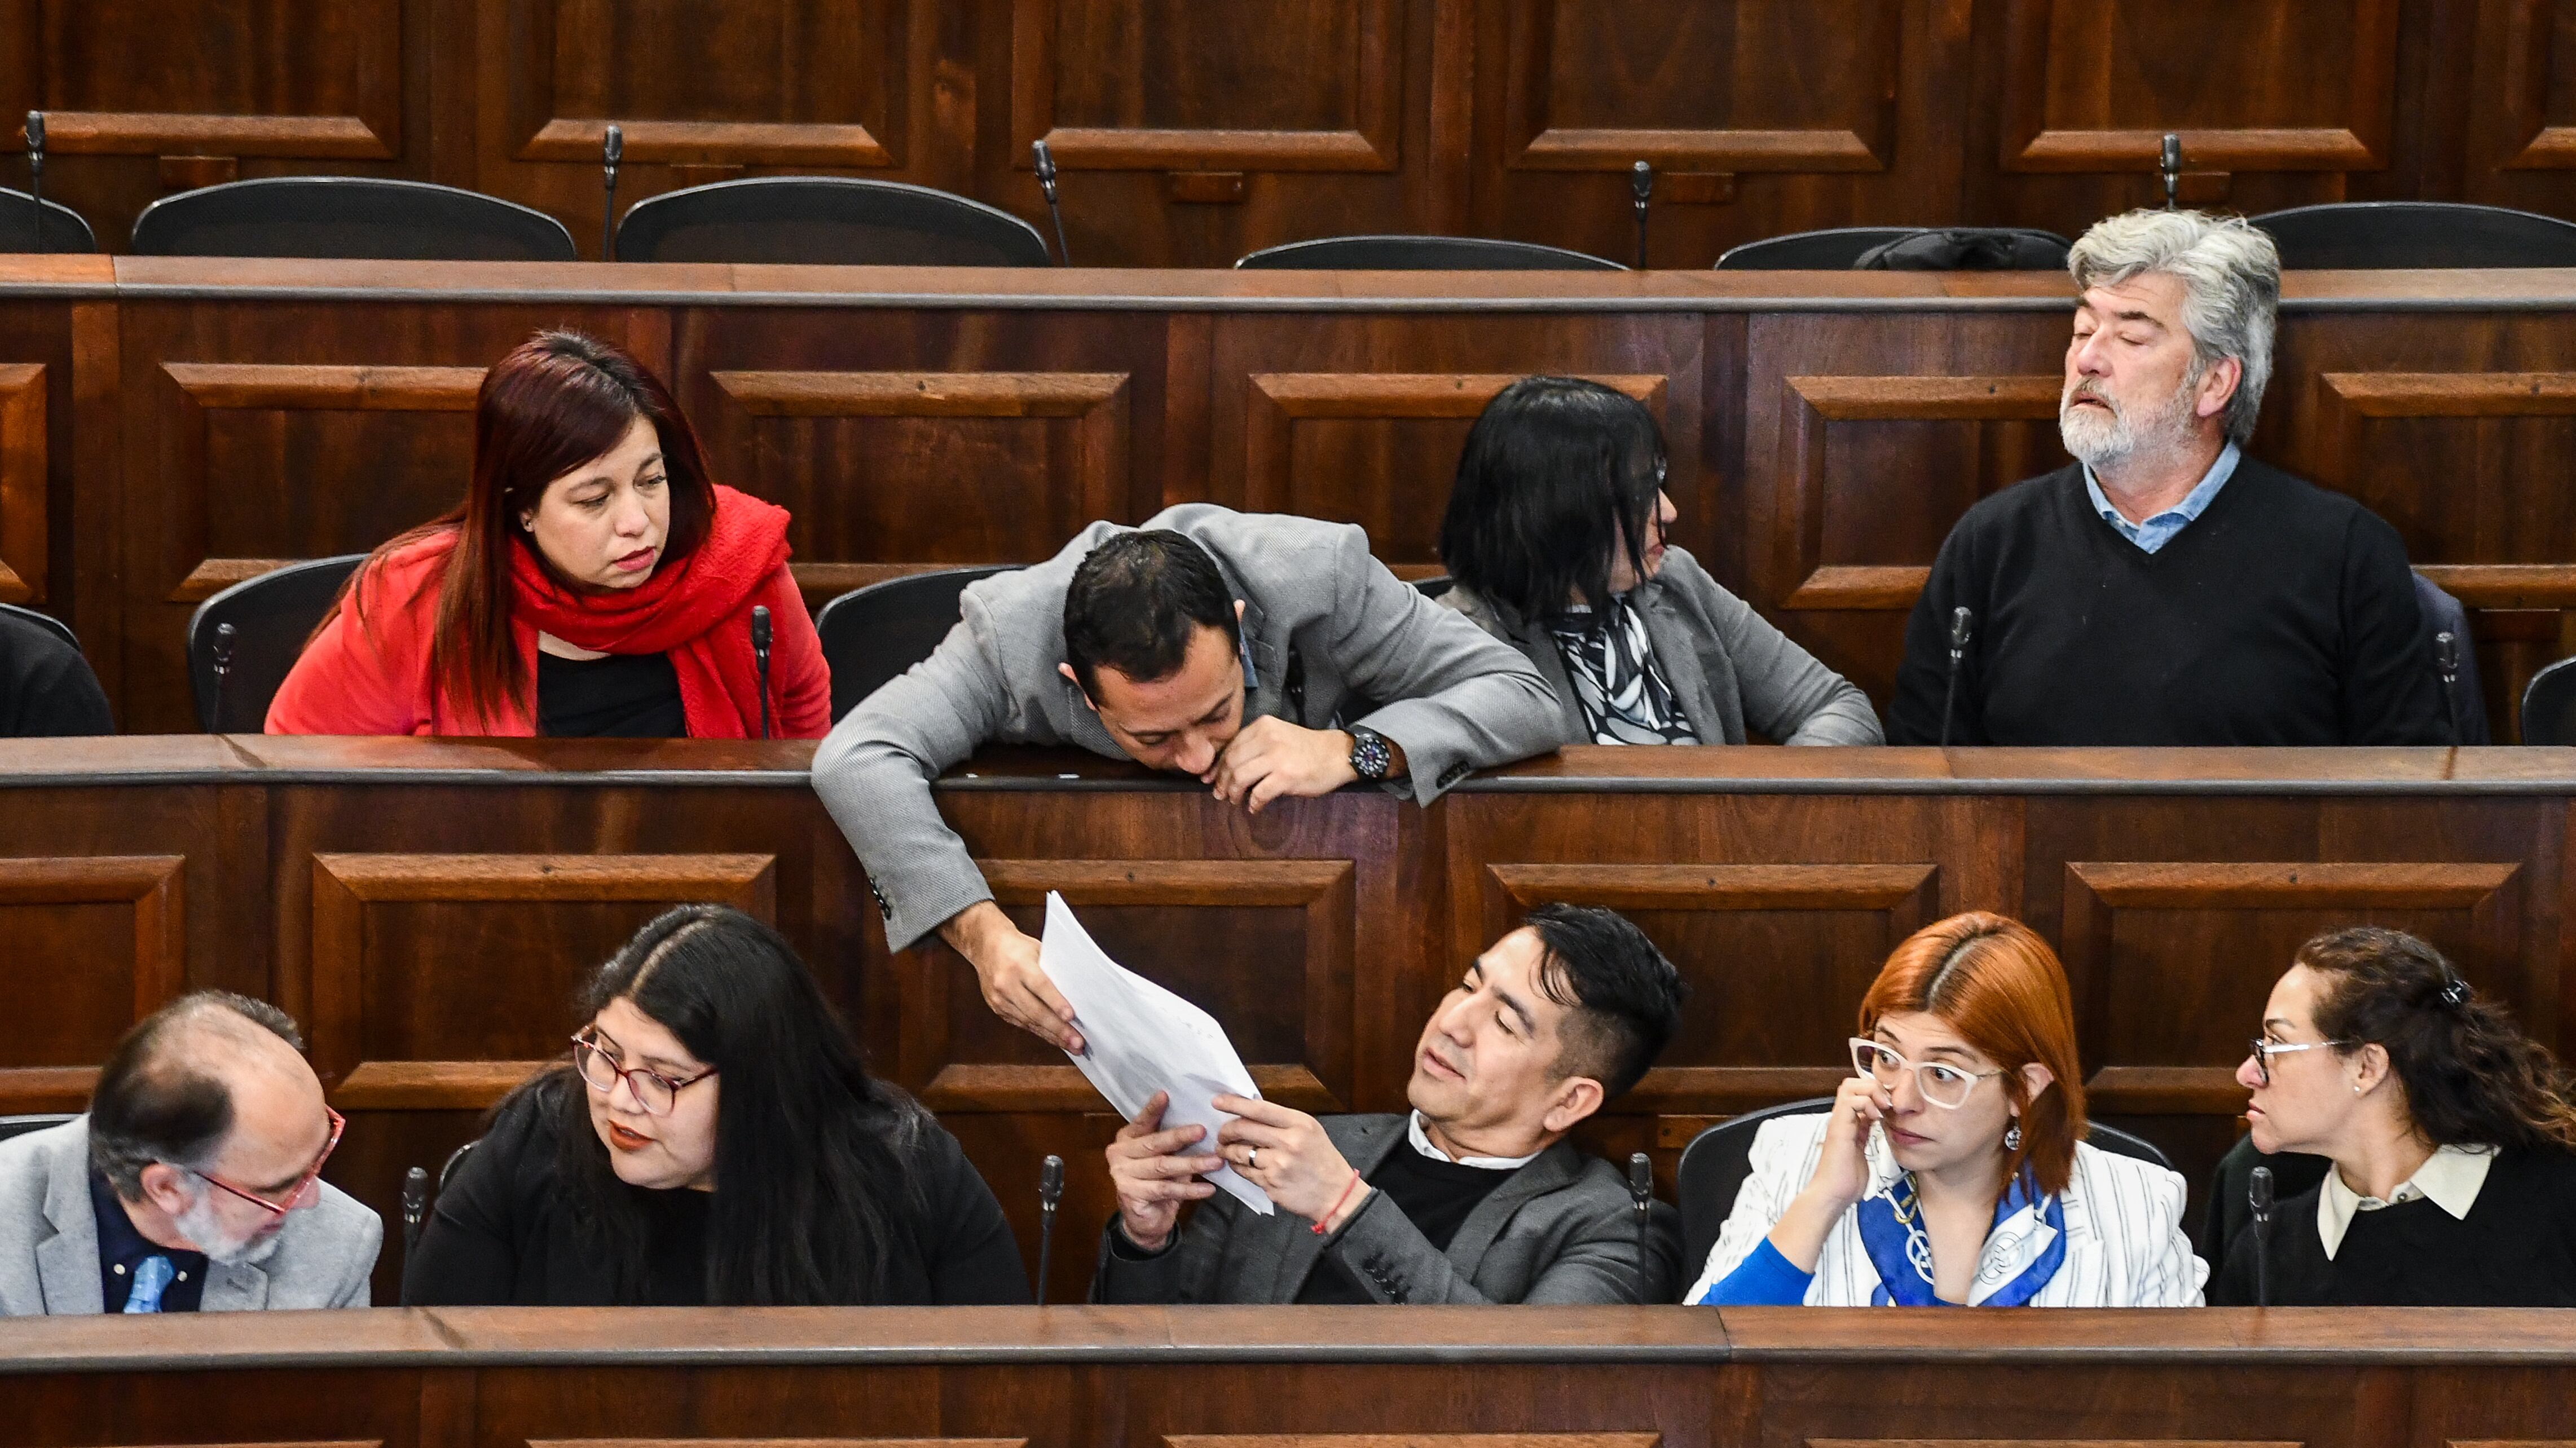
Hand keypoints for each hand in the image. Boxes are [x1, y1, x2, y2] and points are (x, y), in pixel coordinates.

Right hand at [939, 901, 1082, 1051]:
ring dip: (1052, 1036)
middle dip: (1058, 1029)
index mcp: (1018, 965)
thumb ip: (1052, 971)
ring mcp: (999, 999)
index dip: (1056, 1003)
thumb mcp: (1037, 950)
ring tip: (1072, 1045)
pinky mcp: (997, 1008)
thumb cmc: (1017, 947)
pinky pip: (1021, 1024)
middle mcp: (1005, 983)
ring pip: (1028, 1022)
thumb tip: (1076, 994)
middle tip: (1078, 1042)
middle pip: (1035, 1011)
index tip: (1071, 1017)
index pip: (1040, 986)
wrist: (985, 946)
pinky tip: (1054, 1039)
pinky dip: (1040, 1032)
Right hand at [1107, 1091, 1219, 1251]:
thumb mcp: (1162, 1157)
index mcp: (1126, 1139)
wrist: (1143, 1220)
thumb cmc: (1156, 1181)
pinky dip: (1190, 1189)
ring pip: (1162, 1167)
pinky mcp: (1131, 1194)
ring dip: (1192, 1164)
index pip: (1141, 1122)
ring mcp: (1122, 1175)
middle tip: (1203, 1131)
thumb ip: (1171, 1142)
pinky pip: (1166, 1190)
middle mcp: (1119, 1154)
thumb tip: (1200, 1125)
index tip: (1165, 1095)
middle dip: (1180, 1137)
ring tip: (1215, 1162)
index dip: (1153, 1110)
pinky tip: (1209, 1188)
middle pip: (1154, 1144)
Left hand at [1204, 718, 1354, 813]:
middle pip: (1231, 762)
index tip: (1209, 778)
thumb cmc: (1306, 748)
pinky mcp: (1286, 776)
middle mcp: (1267, 738)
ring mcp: (1277, 757)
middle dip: (1221, 781)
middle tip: (1219, 793)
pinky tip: (1254, 807)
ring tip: (1234, 800)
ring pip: (1240, 777)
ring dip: (1233, 792)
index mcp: (1263, 726)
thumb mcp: (1278, 735)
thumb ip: (1254, 746)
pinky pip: (1259, 793)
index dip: (1217, 765)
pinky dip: (1253, 803)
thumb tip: (1225, 768)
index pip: (1231, 746)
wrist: (1338, 754)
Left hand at [1213, 1092, 1366, 1227]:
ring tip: (1224, 1149)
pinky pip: (1245, 1172)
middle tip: (1221, 1133)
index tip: (1217, 1102)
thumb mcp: (1310, 1131)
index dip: (1234, 1103)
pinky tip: (1237, 1165)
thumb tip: (1250, 1113)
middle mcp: (1288, 1142)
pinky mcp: (1271, 1184)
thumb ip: (1283, 1122)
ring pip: (1240, 1152)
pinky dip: (1237, 1167)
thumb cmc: (1323, 1161)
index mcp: (1299, 1123)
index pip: (1259, 1109)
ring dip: (1227, 1150)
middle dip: (1226, 1130)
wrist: (1337, 1194)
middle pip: (1243, 1129)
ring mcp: (1278, 1165)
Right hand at [1801, 1074, 1887, 1212]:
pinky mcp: (1839, 1128)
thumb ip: (1865, 1135)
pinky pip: (1850, 1102)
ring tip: (1883, 1106)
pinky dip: (1866, 1103)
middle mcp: (1841, 1119)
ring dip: (1870, 1091)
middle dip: (1873, 1086)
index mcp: (1848, 1124)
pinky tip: (1876, 1117)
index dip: (1875, 1093)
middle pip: (1852, 1084)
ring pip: (1849, 1087)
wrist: (1833, 1195)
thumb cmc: (1847, 1180)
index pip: (1858, 1093)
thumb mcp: (1861, 1151)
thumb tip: (1874, 1124)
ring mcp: (1839, 1122)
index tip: (1891, 1106)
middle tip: (1887, 1102)